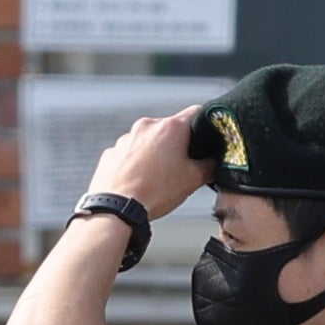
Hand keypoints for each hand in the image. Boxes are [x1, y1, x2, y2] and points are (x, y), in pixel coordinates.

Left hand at [90, 113, 207, 221]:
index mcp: (171, 127)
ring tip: (158, 177)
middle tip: (182, 166)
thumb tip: (213, 161)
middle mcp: (146, 127)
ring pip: (149, 141)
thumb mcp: (194, 180)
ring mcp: (126, 139)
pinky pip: (130, 153)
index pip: (197, 113)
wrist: (116, 210)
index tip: (206, 137)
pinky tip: (140, 180)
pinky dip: (136, 162)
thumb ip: (210, 165)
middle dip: (179, 144)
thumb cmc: (153, 193)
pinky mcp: (111, 152)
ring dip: (156, 153)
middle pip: (171, 128)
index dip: (206, 125)